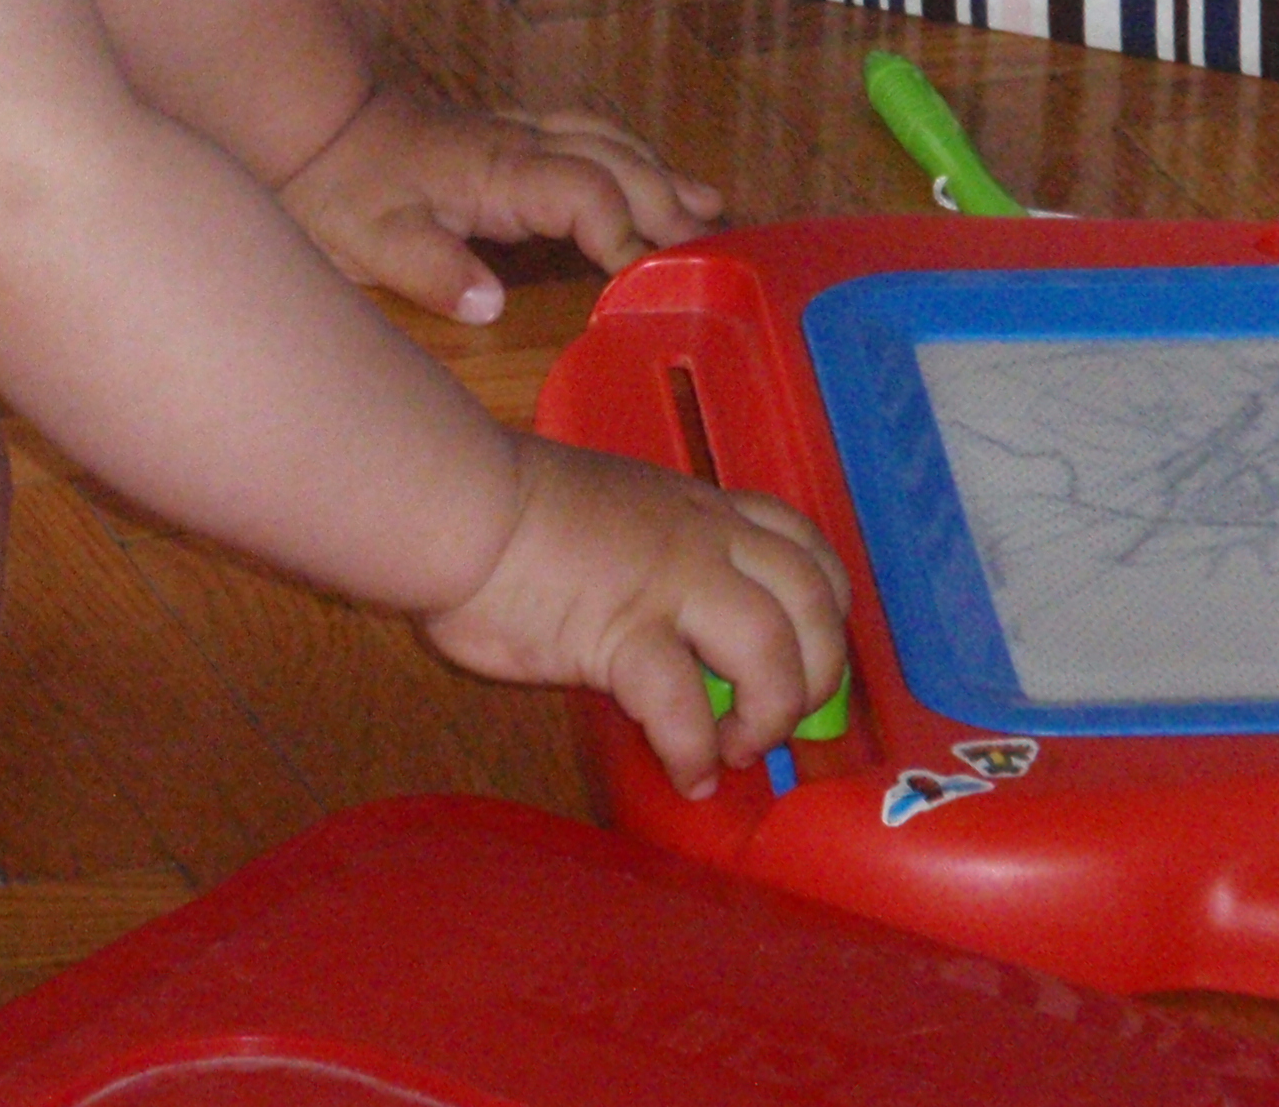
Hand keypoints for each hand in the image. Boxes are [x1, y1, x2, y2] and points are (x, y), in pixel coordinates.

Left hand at [273, 85, 721, 322]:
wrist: (307, 123)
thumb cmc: (339, 188)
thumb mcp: (372, 242)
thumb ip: (434, 272)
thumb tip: (492, 303)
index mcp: (500, 172)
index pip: (588, 196)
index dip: (626, 235)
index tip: (652, 282)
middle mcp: (521, 145)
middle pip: (618, 166)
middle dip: (669, 207)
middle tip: (717, 254)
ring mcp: (516, 134)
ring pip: (609, 143)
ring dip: (661, 175)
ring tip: (712, 211)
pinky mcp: (506, 135)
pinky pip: (588, 138)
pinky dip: (631, 157)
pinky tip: (649, 174)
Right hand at [424, 436, 847, 798]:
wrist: (451, 504)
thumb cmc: (503, 505)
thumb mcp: (607, 508)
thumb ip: (646, 549)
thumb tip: (651, 605)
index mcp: (695, 508)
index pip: (803, 545)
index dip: (827, 605)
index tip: (809, 648)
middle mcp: (700, 540)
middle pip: (813, 601)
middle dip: (818, 673)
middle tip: (779, 717)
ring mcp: (668, 585)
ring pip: (774, 650)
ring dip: (770, 714)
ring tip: (735, 749)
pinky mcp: (622, 636)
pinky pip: (685, 707)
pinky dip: (695, 751)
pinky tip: (684, 773)